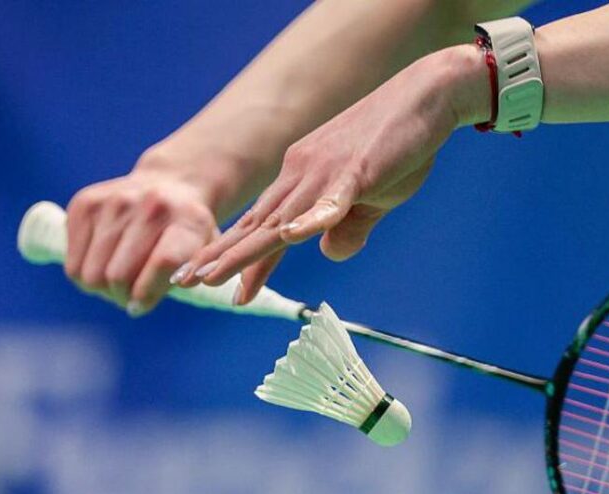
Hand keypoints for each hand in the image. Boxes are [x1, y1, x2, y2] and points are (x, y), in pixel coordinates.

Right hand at [64, 166, 219, 315]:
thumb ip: (190, 278)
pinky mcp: (85, 204)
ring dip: (102, 289)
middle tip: (129, 296)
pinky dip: (84, 275)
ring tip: (118, 281)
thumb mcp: (204, 254)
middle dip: (121, 297)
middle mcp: (150, 205)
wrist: (170, 185)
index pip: (163, 262)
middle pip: (117, 277)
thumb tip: (150, 299)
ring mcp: (114, 201)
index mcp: (188, 220)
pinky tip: (103, 263)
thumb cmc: (187, 234)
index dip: (147, 293)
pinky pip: (73, 265)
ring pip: (90, 275)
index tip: (141, 306)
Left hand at [171, 44, 489, 303]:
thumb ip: (348, 228)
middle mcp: (302, 174)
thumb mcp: (372, 198)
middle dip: (219, 256)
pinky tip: (291, 238)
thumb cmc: (399, 145)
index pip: (263, 226)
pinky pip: (330, 201)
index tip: (208, 281)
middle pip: (256, 224)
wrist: (426, 96)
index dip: (237, 257)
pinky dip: (310, 220)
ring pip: (278, 220)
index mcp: (303, 177)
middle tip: (182, 281)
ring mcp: (326, 172)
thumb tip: (328, 254)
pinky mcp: (356, 172)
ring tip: (211, 277)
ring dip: (244, 251)